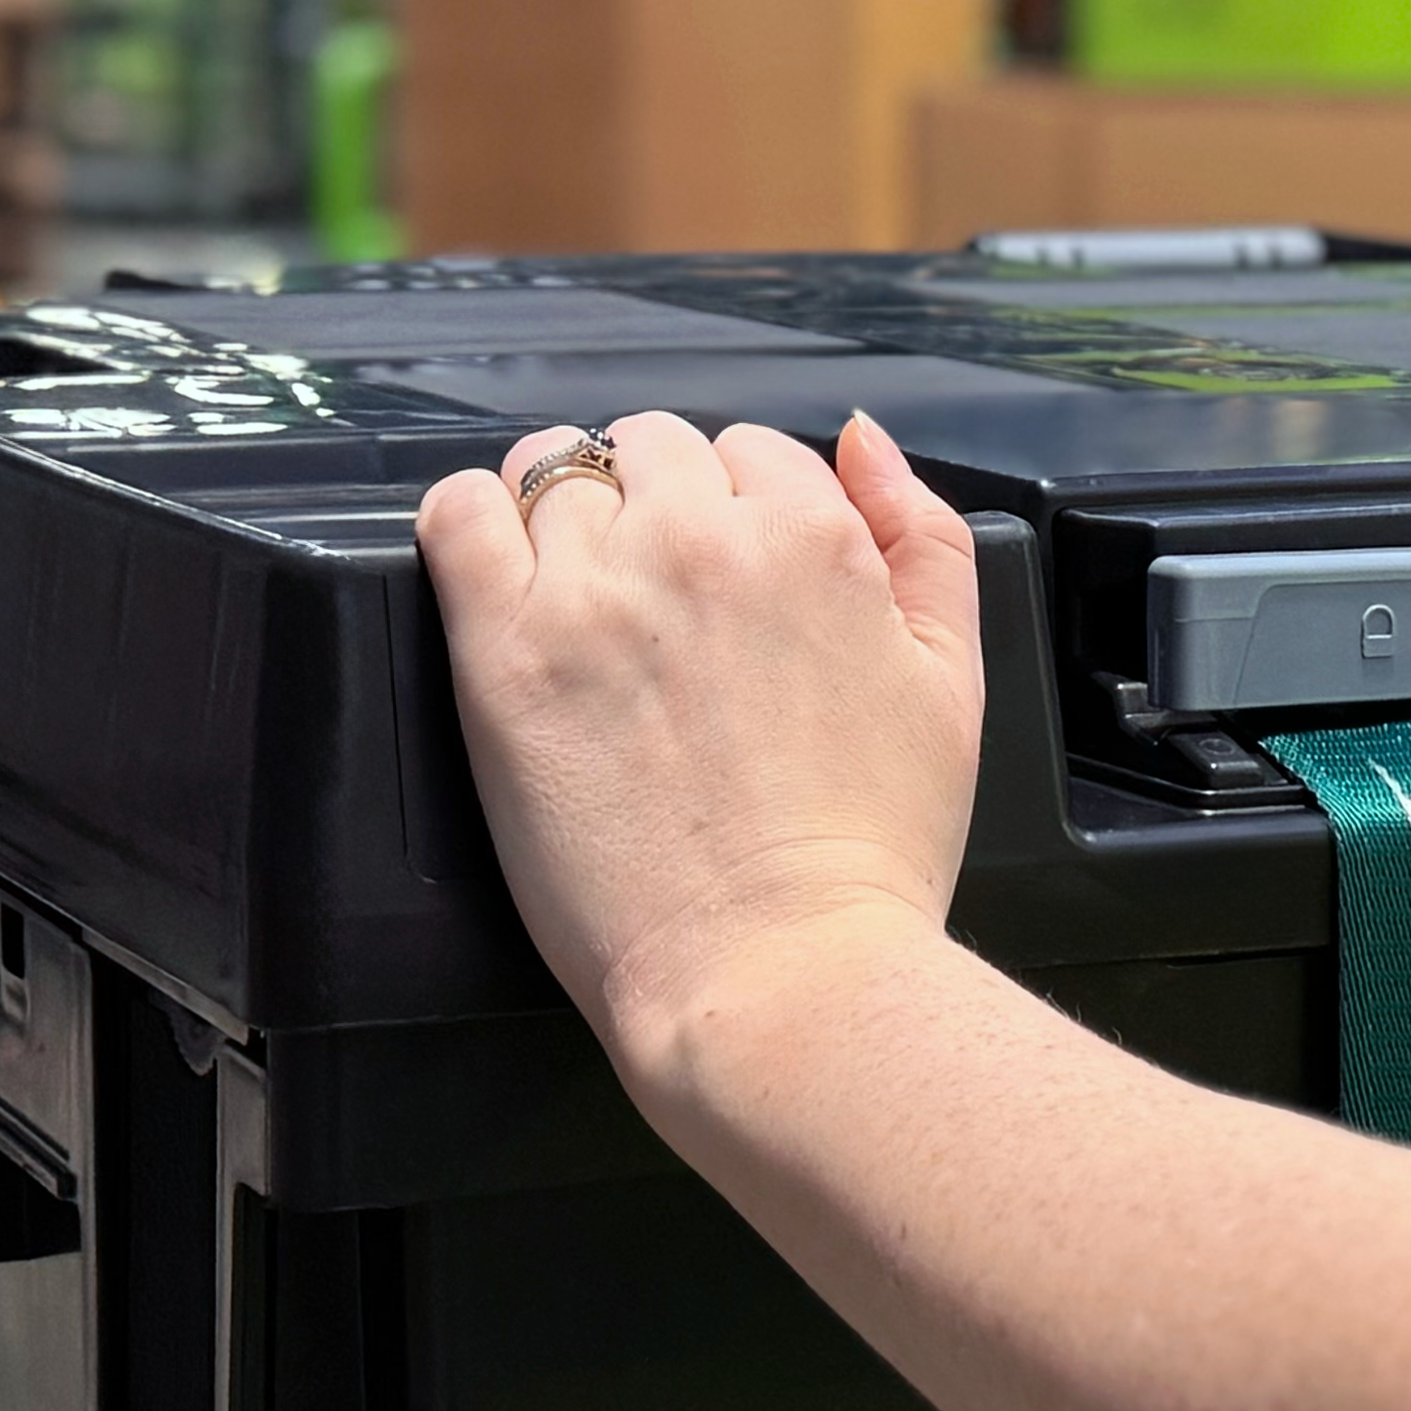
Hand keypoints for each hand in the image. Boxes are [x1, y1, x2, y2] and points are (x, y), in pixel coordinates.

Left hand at [416, 411, 988, 1065]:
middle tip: (657, 607)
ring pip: (554, 469)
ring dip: (564, 515)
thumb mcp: (952, 681)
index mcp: (813, 537)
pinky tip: (492, 568)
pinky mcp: (506, 653)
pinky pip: (457, 516)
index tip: (728, 588)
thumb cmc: (866, 854)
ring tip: (578, 605)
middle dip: (655, 505)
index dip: (740, 516)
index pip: (751, 454)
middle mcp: (700, 539)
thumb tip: (861, 437)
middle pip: (651, 448)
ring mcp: (595, 591)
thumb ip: (922, 536)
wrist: (778, 972)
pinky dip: (468, 519)